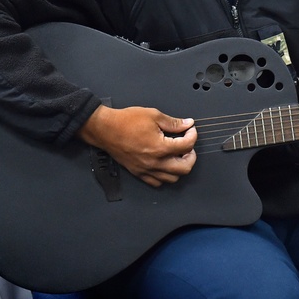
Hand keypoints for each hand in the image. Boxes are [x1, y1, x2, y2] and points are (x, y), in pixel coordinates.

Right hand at [78, 105, 196, 186]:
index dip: (193, 135)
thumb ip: (173, 122)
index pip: (187, 146)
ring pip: (173, 178)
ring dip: (180, 167)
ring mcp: (146, 169)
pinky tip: (165, 164)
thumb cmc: (125, 121)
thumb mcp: (153, 115)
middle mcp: (155, 162)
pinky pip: (157, 182)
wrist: (105, 129)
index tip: (190, 129)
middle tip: (188, 145)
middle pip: (185, 168)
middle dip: (191, 155)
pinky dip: (165, 176)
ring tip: (178, 154)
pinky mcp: (139, 173)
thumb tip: (187, 124)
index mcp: (160, 147)